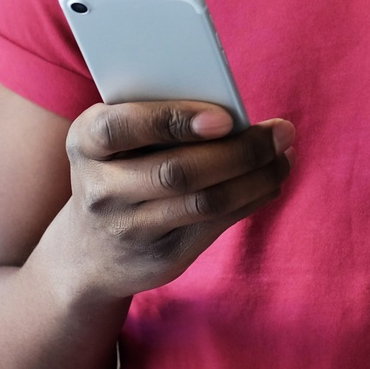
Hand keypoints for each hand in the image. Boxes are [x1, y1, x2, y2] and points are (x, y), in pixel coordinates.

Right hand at [61, 101, 292, 300]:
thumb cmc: (117, 171)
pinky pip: (215, 225)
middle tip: (281, 132)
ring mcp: (129, 230)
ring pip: (204, 202)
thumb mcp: (116, 141)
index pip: (122, 127)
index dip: (175, 120)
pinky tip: (271, 182)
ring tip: (284, 156)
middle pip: (178, 171)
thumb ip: (158, 119)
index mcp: (85, 142)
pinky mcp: (161, 258)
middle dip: (239, 150)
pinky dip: (251, 199)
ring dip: (256, 177)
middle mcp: (100, 190)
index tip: (225, 118)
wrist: (89, 251)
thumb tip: (235, 111)